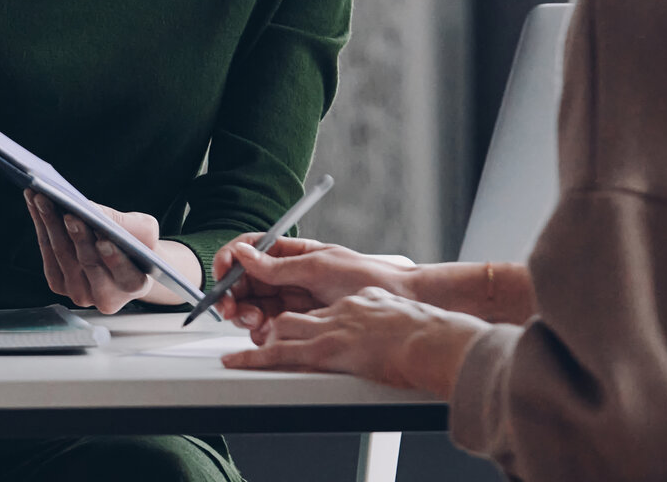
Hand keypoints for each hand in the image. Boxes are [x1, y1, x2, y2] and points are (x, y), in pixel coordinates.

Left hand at [25, 191, 159, 313]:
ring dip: (50, 224)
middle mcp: (105, 297)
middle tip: (68, 213)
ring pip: (63, 255)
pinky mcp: (58, 284)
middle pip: (88, 263)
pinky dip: (41, 225)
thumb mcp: (144, 229)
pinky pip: (47, 251)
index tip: (104, 241)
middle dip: (77, 235)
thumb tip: (93, 210)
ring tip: (43, 199)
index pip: (126, 275)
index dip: (115, 259)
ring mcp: (80, 293)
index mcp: (134, 285)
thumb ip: (129, 224)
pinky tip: (36, 204)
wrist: (122, 258)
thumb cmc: (137, 243)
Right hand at [212, 235, 413, 335]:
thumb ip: (278, 265)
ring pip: (253, 305)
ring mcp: (292, 299)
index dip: (230, 260)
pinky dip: (261, 331)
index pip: (249, 250)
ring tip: (258, 321)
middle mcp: (287, 275)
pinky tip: (267, 333)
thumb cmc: (366, 275)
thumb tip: (244, 252)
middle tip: (232, 308)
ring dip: (246, 314)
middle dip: (233, 294)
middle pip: (245, 281)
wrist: (397, 300)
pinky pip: (268, 326)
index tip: (222, 273)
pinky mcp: (299, 322)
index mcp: (290, 253)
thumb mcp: (318, 266)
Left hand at [221, 286, 485, 397]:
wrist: (431, 341)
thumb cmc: (427, 333)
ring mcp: (330, 330)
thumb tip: (384, 314)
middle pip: (294, 314)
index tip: (295, 324)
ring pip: (282, 328)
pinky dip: (252, 357)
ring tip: (246, 352)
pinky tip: (235, 361)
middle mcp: (338, 312)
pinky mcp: (325, 351)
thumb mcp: (398, 313)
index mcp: (356, 304)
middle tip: (262, 334)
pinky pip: (279, 354)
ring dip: (264, 339)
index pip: (319, 308)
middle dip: (275, 324)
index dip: (304, 317)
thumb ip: (381, 311)